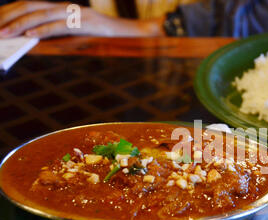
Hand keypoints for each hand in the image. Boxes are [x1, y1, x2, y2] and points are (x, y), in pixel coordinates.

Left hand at [0, 1, 164, 38]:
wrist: (127, 31)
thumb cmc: (102, 34)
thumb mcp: (76, 31)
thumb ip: (57, 32)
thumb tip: (34, 38)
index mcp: (61, 6)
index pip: (29, 5)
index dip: (10, 11)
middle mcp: (64, 5)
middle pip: (29, 5)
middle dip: (8, 15)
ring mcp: (73, 12)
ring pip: (40, 14)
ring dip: (20, 24)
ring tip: (5, 34)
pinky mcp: (82, 22)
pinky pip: (59, 25)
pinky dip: (43, 30)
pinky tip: (30, 36)